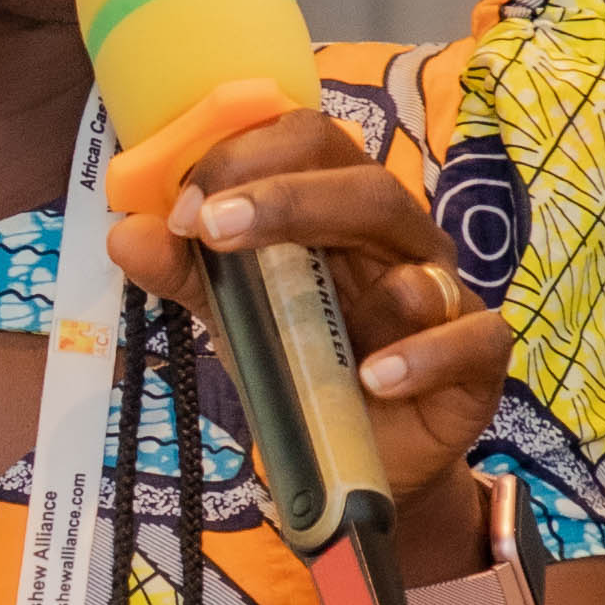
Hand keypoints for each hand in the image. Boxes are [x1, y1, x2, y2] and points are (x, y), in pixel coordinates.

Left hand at [99, 96, 512, 533]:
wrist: (359, 462)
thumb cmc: (303, 365)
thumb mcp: (235, 318)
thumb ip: (187, 273)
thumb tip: (124, 230)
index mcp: (341, 209)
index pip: (311, 141)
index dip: (246, 158)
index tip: (182, 209)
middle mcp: (400, 239)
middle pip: (368, 186)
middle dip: (288, 198)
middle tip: (212, 227)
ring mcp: (448, 295)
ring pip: (425, 262)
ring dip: (365, 289)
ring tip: (303, 323)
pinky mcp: (480, 358)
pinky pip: (473, 339)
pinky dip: (423, 357)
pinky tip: (373, 380)